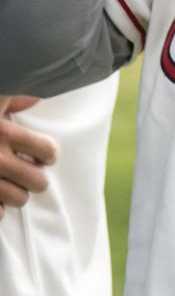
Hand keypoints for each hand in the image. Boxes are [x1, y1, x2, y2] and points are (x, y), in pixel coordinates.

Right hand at [0, 96, 55, 219]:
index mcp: (2, 132)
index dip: (49, 154)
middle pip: (38, 181)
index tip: (44, 156)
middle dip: (36, 178)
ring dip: (18, 193)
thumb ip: (12, 100)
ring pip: (20, 199)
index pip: (47, 150)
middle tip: (29, 173)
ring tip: (10, 184)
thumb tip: (34, 96)